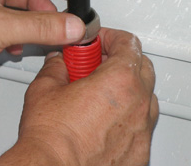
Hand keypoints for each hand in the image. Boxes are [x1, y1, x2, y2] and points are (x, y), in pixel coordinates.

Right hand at [0, 28, 158, 165]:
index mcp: (120, 80)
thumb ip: (56, 66)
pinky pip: (141, 127)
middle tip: (96, 65)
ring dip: (128, 90)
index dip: (110, 37)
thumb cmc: (52, 138)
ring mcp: (142, 130)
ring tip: (101, 94)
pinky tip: (105, 122)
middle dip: (120, 60)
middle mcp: (138, 104)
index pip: (129, 43)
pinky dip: (128, 119)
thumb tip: (58, 62)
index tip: (97, 42)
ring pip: (145, 98)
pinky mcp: (139, 153)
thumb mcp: (45, 87)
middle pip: (142, 67)